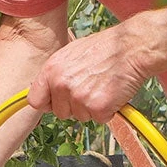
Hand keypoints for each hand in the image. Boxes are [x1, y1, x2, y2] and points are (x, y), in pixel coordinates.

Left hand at [27, 23, 149, 121]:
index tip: (56, 102)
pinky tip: (113, 92)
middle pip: (60, 112)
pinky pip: (99, 118)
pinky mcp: (97, 107)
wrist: (131, 48)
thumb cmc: (105, 48)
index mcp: (52, 69)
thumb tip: (48, 89)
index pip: (35, 100)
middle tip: (90, 89)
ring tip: (103, 86)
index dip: (48, 103)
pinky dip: (108, 110)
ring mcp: (79, 97)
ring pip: (80, 117)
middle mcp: (61, 84)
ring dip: (92, 108)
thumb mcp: (71, 53)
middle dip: (74, 106)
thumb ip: (57, 73)